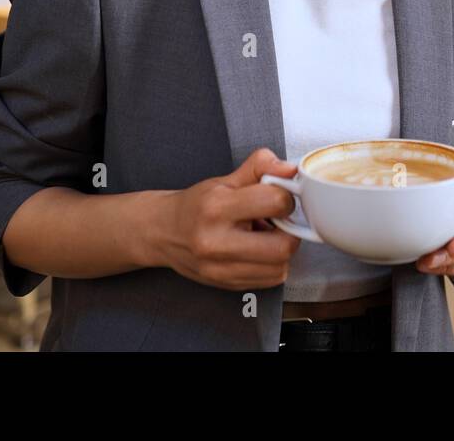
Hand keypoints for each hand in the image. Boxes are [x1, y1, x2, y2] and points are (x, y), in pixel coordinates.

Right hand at [147, 148, 300, 290]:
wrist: (163, 233)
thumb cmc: (197, 205)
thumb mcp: (226, 179)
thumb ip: (260, 168)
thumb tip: (290, 169)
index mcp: (217, 208)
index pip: (275, 202)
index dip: (285, 197)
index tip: (279, 197)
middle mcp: (216, 242)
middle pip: (282, 246)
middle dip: (289, 231)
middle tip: (279, 222)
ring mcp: (220, 269)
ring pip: (279, 268)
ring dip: (281, 251)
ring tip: (265, 237)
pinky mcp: (226, 285)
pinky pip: (270, 280)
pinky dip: (272, 265)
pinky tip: (257, 251)